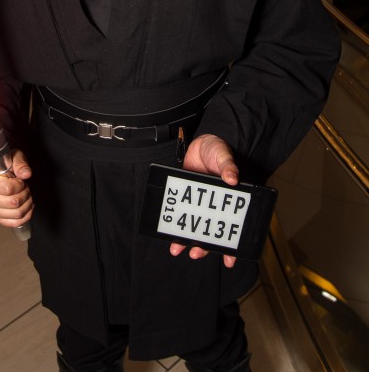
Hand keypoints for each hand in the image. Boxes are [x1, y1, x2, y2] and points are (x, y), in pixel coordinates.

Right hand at [0, 149, 33, 228]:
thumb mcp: (13, 157)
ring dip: (27, 204)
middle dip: (25, 194)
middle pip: (14, 203)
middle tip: (24, 187)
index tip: (20, 180)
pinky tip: (26, 207)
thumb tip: (26, 174)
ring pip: (16, 214)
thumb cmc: (5, 166)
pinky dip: (25, 216)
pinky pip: (14, 223)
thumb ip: (20, 163)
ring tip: (25, 195)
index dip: (20, 185)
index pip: (8, 189)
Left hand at [169, 134, 238, 267]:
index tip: (229, 260)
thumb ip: (228, 166)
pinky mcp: (186, 198)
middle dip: (205, 246)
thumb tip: (232, 179)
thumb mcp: (223, 155)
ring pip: (195, 226)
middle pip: (212, 231)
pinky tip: (170, 234)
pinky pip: (182, 214)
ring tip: (179, 248)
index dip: (232, 245)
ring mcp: (200, 203)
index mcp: (228, 200)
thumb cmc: (218, 149)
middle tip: (196, 253)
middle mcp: (214, 205)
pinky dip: (177, 224)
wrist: (201, 142)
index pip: (233, 226)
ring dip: (188, 239)